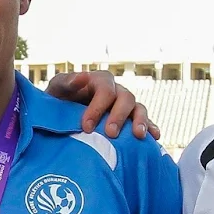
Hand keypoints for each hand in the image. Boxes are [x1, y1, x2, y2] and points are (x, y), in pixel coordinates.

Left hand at [45, 70, 159, 140]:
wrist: (60, 115)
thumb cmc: (58, 100)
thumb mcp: (58, 88)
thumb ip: (68, 82)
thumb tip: (83, 77)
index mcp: (100, 81)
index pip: (105, 90)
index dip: (98, 107)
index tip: (87, 127)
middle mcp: (116, 91)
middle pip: (126, 98)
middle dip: (119, 116)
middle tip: (111, 134)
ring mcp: (125, 105)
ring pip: (139, 109)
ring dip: (141, 121)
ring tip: (139, 136)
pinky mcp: (130, 119)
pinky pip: (145, 121)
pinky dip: (151, 128)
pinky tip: (155, 137)